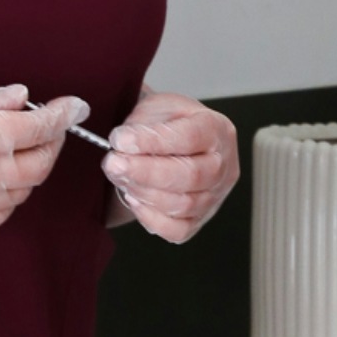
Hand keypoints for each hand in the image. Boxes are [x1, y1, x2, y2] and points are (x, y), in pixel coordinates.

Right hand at [0, 84, 86, 230]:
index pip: (40, 126)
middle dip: (53, 141)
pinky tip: (3, 177)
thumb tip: (21, 96)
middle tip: (50, 122)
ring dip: (34, 167)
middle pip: (41, 163)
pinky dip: (12, 197)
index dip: (64, 114)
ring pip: (24, 190)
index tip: (76, 104)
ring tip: (25, 144)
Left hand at [102, 90, 238, 243]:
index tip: (121, 140)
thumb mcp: (157, 106)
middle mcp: (223, 164)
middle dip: (146, 172)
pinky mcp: (200, 219)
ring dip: (144, 193)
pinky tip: (135, 199)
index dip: (153, 141)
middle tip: (114, 163)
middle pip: (191, 175)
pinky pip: (179, 230)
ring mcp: (215, 195)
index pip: (189, 137)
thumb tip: (123, 144)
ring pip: (184, 204)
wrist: (168, 141)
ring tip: (120, 177)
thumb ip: (143, 124)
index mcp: (216, 129)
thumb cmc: (166, 123)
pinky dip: (152, 219)